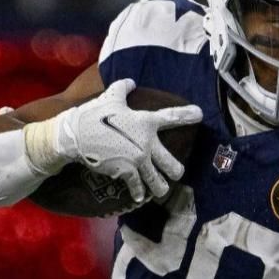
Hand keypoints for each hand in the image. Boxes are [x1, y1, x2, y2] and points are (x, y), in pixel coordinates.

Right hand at [54, 78, 202, 206]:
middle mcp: (147, 142)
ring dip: (160, 188)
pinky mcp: (127, 172)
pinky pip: (138, 188)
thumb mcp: (110, 97)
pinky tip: (139, 197)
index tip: (200, 114)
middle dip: (175, 172)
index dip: (188, 115)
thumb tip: (130, 81)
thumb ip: (123, 88)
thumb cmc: (94, 114)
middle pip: (172, 165)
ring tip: (160, 190)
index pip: (172, 117)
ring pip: (159, 182)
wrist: (77, 135)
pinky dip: (138, 193)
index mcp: (146, 122)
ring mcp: (138, 159)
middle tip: (174, 173)